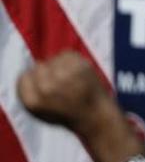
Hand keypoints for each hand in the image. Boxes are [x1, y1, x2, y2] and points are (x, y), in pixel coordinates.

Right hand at [17, 51, 144, 161]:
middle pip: (38, 66)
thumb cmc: (66, 114)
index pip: (23, 77)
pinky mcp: (79, 67)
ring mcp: (63, 76)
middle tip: (60, 83)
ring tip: (70, 80)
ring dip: (60, 66)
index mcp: (33, 101)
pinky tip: (78, 73)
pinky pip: (67, 54)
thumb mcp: (39, 111)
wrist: (95, 115)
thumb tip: (27, 71)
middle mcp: (46, 88)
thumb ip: (29, 92)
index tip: (44, 84)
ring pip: (53, 59)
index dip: (33, 79)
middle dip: (47, 72)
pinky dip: (72, 61)